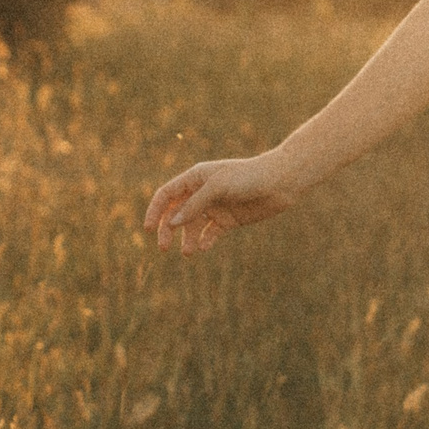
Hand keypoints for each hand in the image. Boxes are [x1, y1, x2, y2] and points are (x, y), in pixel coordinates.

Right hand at [141, 150, 304, 254]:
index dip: (154, 210)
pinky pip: (211, 234)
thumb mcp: (218, 187)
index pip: (166, 195)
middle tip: (164, 248)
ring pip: (193, 226)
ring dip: (187, 239)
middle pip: (176, 213)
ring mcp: (215, 207)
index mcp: (195, 178)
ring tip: (189, 252)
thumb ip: (194, 205)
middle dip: (168, 230)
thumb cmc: (248, 177)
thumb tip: (172, 223)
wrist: (280, 182)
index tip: (148, 230)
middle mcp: (202, 192)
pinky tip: (204, 248)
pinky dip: (205, 242)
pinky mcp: (228, 220)